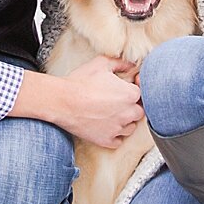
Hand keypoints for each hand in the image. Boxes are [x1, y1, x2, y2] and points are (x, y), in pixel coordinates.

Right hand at [14, 56, 141, 148]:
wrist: (62, 101)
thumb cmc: (80, 82)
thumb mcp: (101, 63)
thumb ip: (121, 62)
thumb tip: (132, 64)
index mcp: (130, 95)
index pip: (141, 94)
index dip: (133, 90)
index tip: (125, 89)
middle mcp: (128, 114)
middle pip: (139, 112)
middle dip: (131, 106)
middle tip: (118, 101)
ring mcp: (117, 129)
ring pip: (130, 128)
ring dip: (125, 122)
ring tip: (112, 114)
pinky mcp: (106, 140)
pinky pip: (118, 141)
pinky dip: (115, 135)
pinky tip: (106, 126)